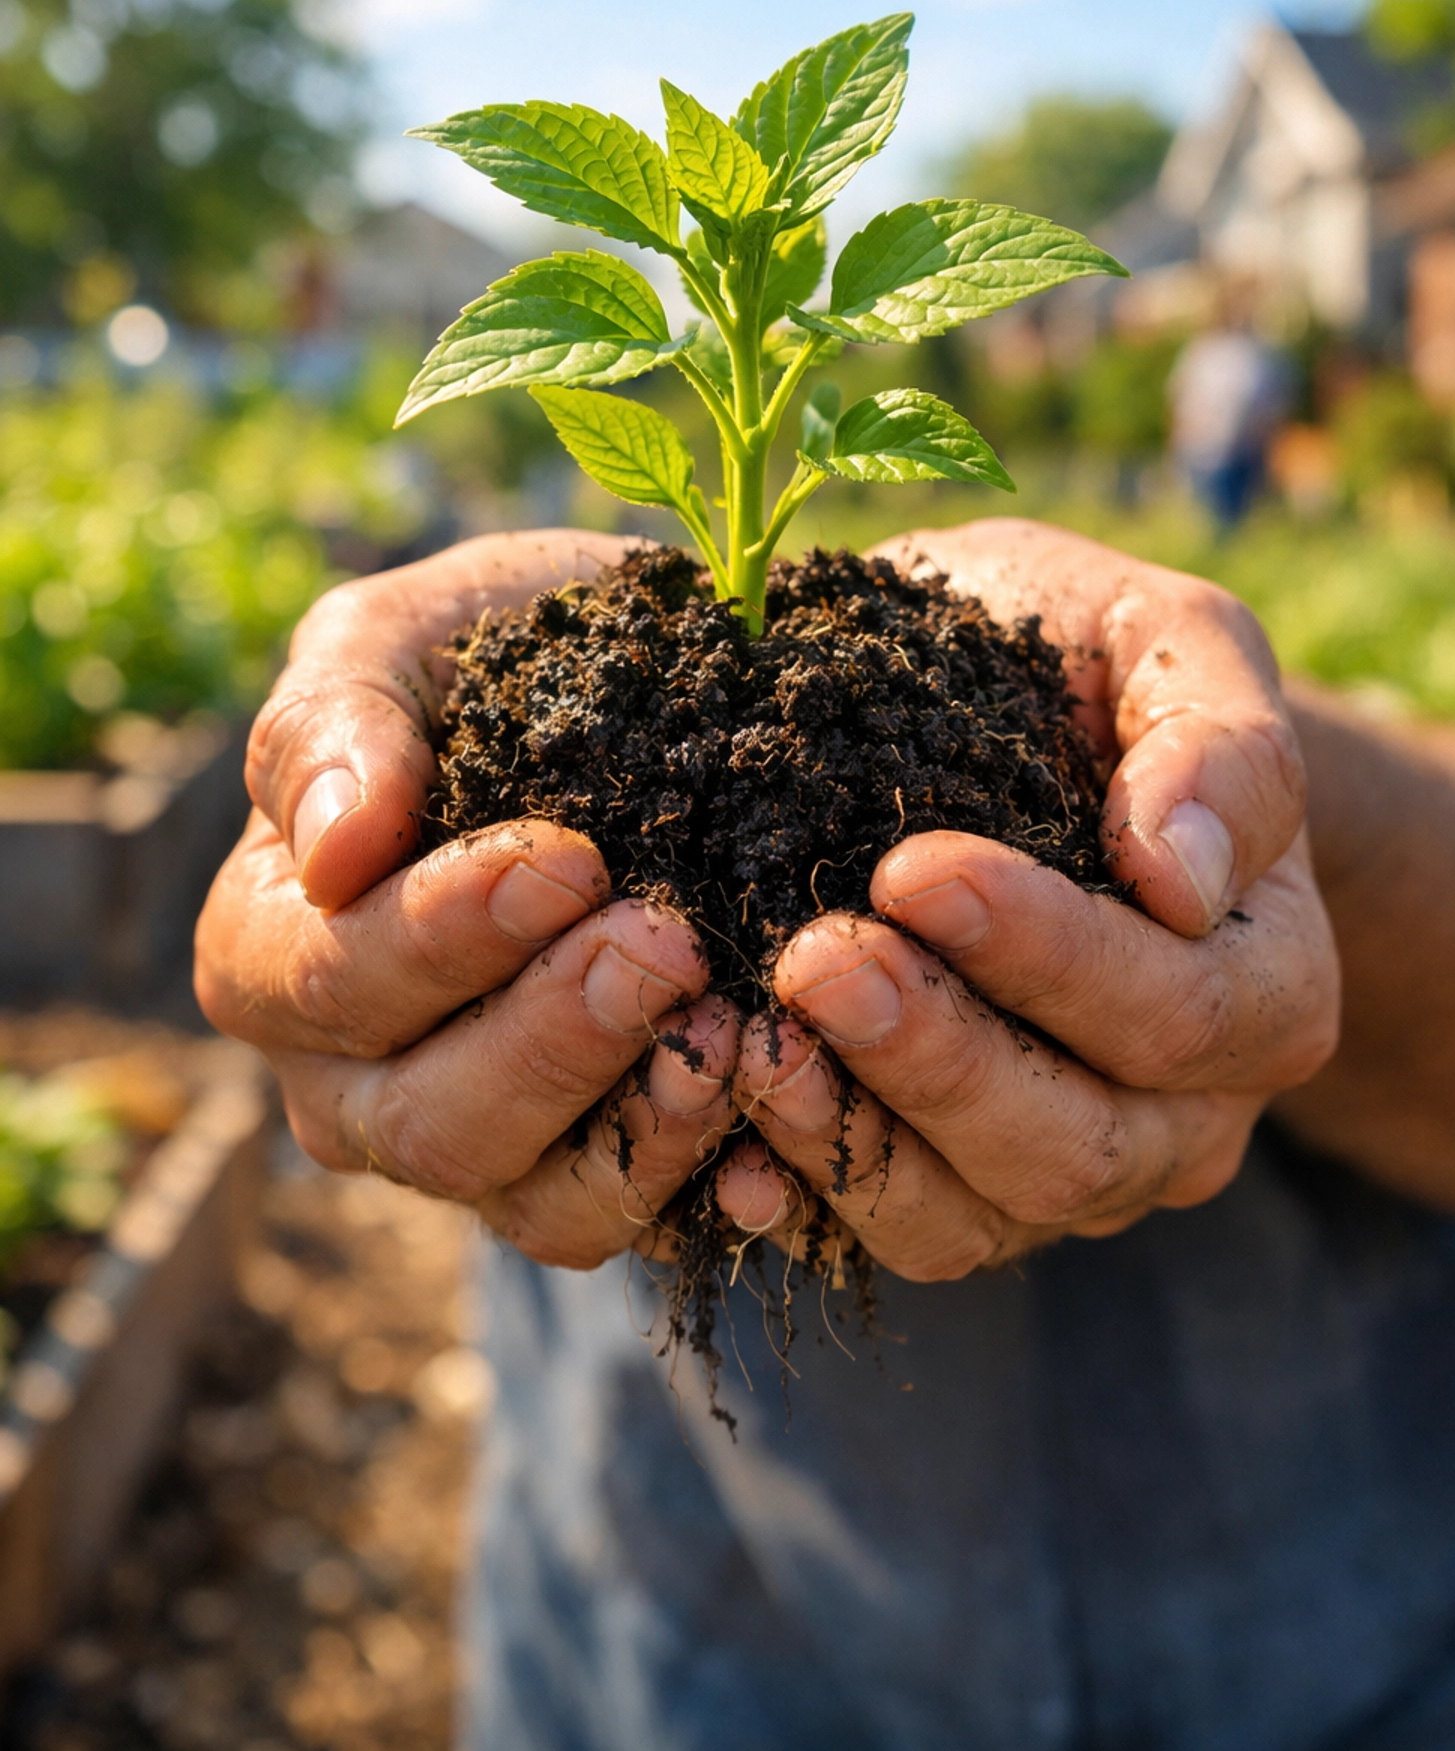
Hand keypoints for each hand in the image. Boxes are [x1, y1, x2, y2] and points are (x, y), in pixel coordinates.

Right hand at [196, 531, 737, 1267]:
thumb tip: (333, 849)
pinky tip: (776, 1136)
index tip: (570, 860)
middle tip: (670, 946)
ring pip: (535, 1203)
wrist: (645, 692)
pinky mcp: (591, 1180)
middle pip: (430, 1122)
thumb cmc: (494, 657)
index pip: (333, 983)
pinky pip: (640, 1225)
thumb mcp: (404, 637)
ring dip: (642, 1126)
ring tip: (735, 1033)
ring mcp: (479, 1147)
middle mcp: (354, 1084)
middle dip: (557, 1038)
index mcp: (272, 954)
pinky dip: (711, 1188)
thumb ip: (338, 721)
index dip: (445, 935)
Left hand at [714, 517, 1339, 1277]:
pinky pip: (879, 1238)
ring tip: (751, 1039)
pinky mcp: (951, 1199)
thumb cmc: (1087, 667)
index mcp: (1267, 985)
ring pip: (973, 1220)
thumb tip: (1182, 876)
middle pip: (1076, 1145)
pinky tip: (726, 1139)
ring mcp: (1064, 1173)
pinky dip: (797, 1199)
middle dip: (935, 1056)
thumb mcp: (1167, 643)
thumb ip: (1220, 744)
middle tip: (814, 958)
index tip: (914, 869)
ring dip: (853, 1136)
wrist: (1003, 716)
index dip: (1046, 954)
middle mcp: (1182, 1115)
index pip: (1174, 1011)